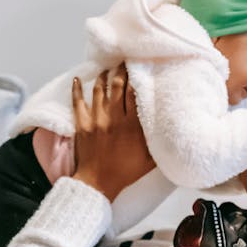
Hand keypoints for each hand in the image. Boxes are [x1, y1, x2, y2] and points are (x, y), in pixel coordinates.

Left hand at [71, 64, 155, 200]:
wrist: (98, 183)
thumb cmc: (124, 173)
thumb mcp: (149, 158)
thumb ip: (157, 140)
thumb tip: (168, 127)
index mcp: (132, 126)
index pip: (135, 93)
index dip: (137, 78)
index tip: (140, 67)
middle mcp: (114, 119)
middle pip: (118, 86)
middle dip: (122, 71)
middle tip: (125, 62)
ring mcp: (96, 120)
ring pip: (100, 90)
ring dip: (104, 77)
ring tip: (108, 68)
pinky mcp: (82, 125)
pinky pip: (78, 103)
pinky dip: (77, 90)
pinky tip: (78, 79)